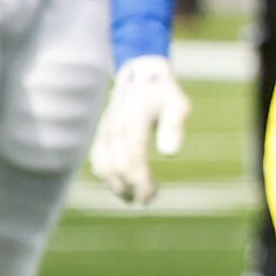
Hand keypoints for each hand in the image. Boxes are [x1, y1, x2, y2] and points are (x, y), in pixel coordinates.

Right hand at [90, 55, 190, 205]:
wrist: (140, 76)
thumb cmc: (164, 95)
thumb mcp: (178, 105)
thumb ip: (174, 127)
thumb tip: (169, 154)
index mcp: (134, 119)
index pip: (133, 156)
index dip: (139, 181)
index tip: (149, 197)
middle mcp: (115, 125)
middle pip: (117, 166)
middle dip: (131, 188)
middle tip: (147, 200)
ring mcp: (105, 130)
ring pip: (102, 166)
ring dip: (116, 186)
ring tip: (133, 198)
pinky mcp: (101, 135)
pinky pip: (97, 160)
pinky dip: (107, 177)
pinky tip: (122, 186)